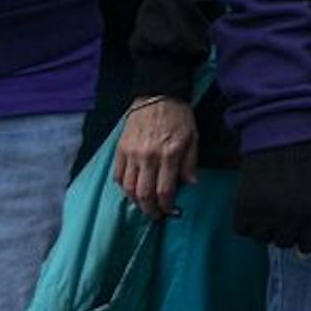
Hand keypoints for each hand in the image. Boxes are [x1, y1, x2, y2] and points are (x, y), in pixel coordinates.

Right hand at [113, 97, 197, 217]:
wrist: (158, 95)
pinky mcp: (120, 150)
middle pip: (144, 194)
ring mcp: (131, 154)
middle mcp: (148, 157)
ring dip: (135, 201)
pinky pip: (117, 175)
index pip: (164, 191)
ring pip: (128, 188)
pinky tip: (131, 189)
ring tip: (143, 204)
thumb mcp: (193, 137)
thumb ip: (190, 162)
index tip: (168, 211)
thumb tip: (190, 184)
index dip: (166, 206)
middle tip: (155, 215)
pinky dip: (123, 187)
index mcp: (169, 154)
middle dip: (149, 210)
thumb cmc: (179, 116)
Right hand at [234, 141, 310, 254]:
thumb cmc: (309, 155)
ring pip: (262, 238)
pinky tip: (255, 205)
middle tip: (286, 211)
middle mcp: (288, 214)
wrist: (281, 131)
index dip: (307, 241)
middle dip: (286, 231)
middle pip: (284, 243)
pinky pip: (242, 229)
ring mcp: (263, 211)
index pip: (309, 246)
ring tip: (270, 205)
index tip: (304, 231)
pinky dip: (247, 222)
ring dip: (266, 227)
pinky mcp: (242, 205)